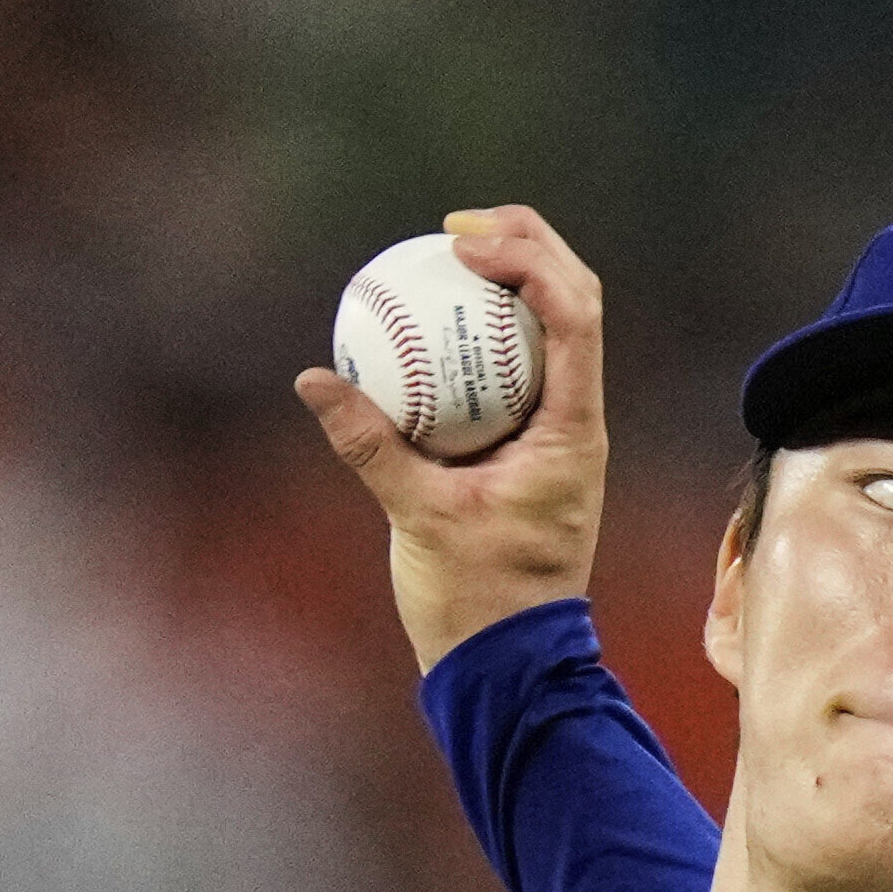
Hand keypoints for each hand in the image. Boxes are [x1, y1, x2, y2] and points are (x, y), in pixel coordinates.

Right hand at [292, 201, 613, 666]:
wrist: (509, 663)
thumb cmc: (477, 602)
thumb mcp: (418, 518)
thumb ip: (369, 446)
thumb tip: (314, 379)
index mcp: (572, 431)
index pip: (574, 314)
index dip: (528, 257)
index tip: (462, 242)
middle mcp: (577, 421)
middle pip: (573, 299)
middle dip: (526, 243)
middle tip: (455, 228)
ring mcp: (559, 431)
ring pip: (552, 326)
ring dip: (510, 278)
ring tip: (447, 253)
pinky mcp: (533, 445)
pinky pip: (514, 367)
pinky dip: (482, 333)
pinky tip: (430, 320)